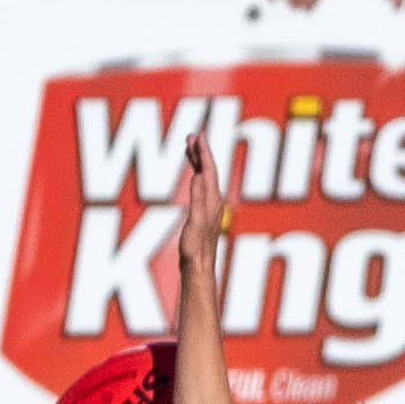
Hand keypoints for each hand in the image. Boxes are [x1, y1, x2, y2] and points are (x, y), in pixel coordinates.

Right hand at [176, 134, 226, 296]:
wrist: (199, 268)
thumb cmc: (195, 248)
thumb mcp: (195, 222)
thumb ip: (197, 198)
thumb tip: (198, 176)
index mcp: (212, 201)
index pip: (208, 170)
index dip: (203, 151)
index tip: (198, 135)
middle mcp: (214, 201)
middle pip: (208, 170)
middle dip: (200, 152)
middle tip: (192, 136)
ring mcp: (210, 207)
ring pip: (205, 178)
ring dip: (198, 162)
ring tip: (190, 149)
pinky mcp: (204, 214)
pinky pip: (201, 187)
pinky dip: (196, 176)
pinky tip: (193, 175)